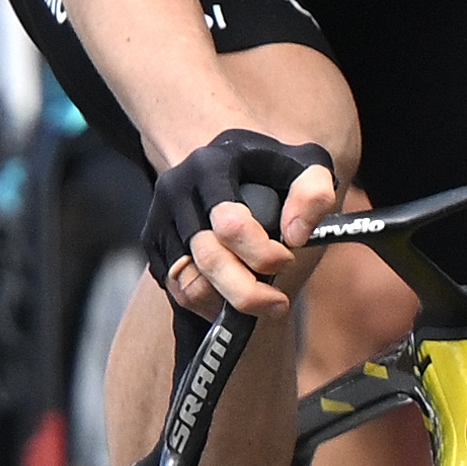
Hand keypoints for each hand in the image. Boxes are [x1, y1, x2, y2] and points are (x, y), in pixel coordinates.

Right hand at [142, 129, 337, 321]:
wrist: (229, 161)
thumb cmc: (272, 168)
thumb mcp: (305, 164)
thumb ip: (313, 193)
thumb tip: (297, 236)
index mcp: (211, 166)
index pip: (230, 225)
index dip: (263, 253)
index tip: (289, 258)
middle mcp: (177, 190)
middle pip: (208, 260)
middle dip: (248, 292)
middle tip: (280, 304)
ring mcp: (159, 218)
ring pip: (189, 284)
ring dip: (229, 302)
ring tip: (260, 300)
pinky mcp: (153, 243)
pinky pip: (177, 291)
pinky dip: (208, 303)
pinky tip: (234, 293)